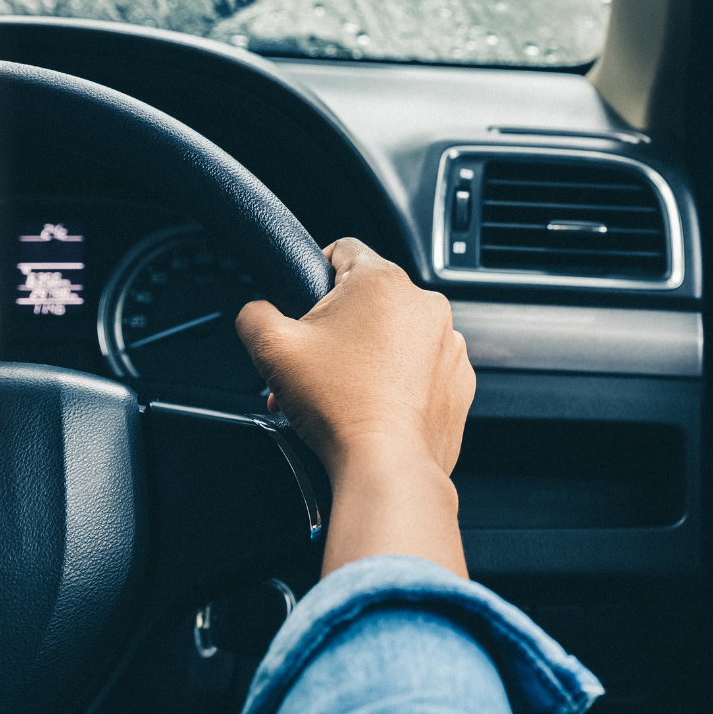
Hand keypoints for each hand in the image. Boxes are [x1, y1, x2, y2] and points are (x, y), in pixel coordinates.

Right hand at [236, 238, 475, 577]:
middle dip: (337, 328)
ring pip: (397, 336)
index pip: (343, 249)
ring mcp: (449, 343)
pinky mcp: (459, 380)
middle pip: (369, 300)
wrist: (387, 464)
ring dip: (369, 355)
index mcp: (383, 281)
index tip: (306, 302)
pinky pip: (423, 369)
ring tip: (340, 391)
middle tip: (314, 364)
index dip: (315, 272)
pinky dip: (400, 381)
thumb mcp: (272, 348)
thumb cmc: (339, 405)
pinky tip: (373, 405)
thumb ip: (254, 314)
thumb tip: (256, 311)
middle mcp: (425, 304)